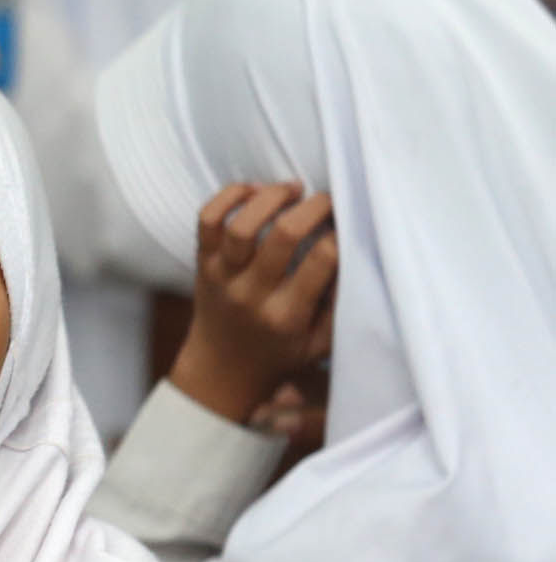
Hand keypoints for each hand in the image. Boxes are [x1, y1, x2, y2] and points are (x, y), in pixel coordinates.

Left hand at [168, 184, 337, 425]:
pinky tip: (254, 191)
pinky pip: (207, 219)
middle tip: (328, 200)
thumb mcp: (320, 344)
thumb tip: (358, 256)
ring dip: (271, 196)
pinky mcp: (202, 263)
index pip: (321, 260)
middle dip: (314, 207)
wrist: (220, 371)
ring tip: (293, 190)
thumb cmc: (280, 354)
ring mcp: (222, 276)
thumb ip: (342, 306)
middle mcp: (251, 293)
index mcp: (287, 315)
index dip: (340, 234)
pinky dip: (229, 196)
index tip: (348, 225)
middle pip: (283, 234)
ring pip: (240, 224)